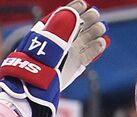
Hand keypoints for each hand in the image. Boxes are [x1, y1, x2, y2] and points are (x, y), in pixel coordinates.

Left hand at [0, 0, 107, 116]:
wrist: (34, 88)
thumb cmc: (37, 63)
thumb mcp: (48, 40)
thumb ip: (60, 26)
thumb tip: (74, 12)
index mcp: (51, 32)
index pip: (65, 16)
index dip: (75, 8)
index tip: (83, 4)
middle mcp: (62, 41)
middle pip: (79, 25)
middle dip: (88, 18)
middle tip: (95, 16)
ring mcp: (69, 53)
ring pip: (86, 38)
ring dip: (95, 32)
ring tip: (100, 29)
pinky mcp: (76, 65)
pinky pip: (89, 54)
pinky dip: (96, 48)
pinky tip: (101, 42)